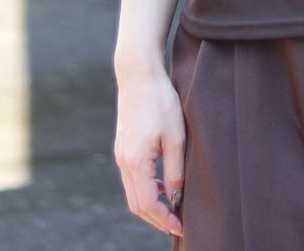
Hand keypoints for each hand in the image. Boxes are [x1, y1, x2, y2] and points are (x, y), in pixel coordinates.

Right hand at [113, 67, 185, 237]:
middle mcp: (123, 162)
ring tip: (174, 208)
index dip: (164, 219)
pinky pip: (133, 178)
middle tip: (177, 224)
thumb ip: (176, 168)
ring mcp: (121, 154)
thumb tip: (177, 196)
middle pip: (136, 204)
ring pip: (133, 192)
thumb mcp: (176, 135)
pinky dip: (147, 188)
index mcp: (136, 161)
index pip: (148, 204)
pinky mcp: (124, 147)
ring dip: (151, 204)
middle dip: (156, 218)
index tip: (182, 227)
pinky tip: (164, 184)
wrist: (139, 75)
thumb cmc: (161, 101)